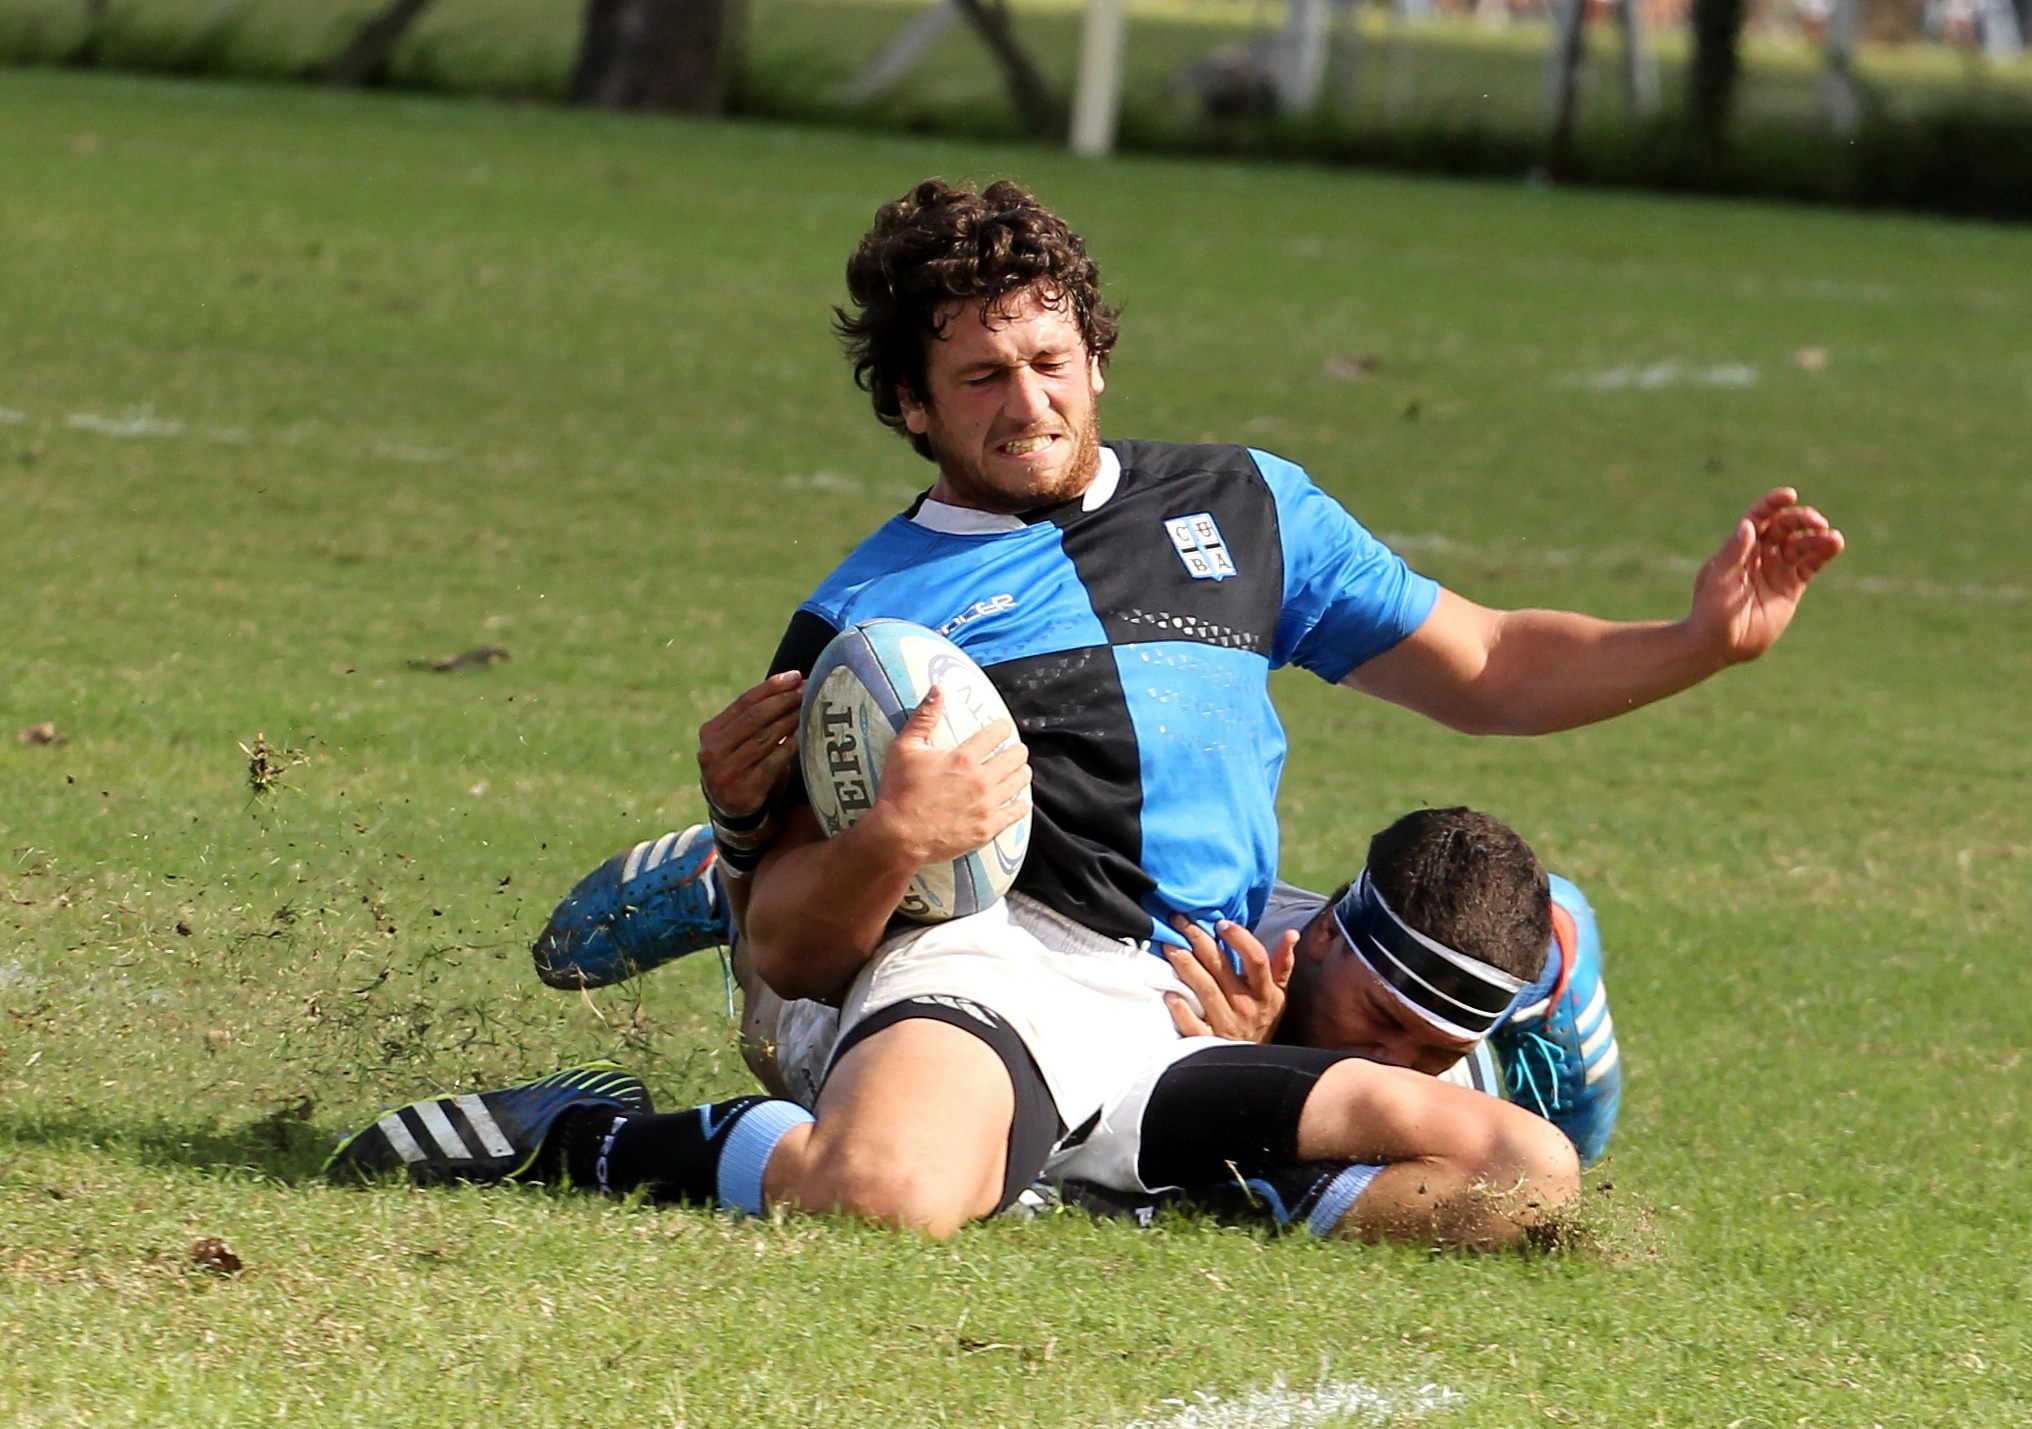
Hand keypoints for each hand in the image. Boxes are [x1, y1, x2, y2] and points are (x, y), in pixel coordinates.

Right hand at [697, 670, 803, 816]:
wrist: (733, 812)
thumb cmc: (743, 766)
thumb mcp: (737, 741)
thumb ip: (754, 718)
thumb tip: (793, 683)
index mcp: (710, 733)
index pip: (744, 702)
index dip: (771, 687)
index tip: (795, 676)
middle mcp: (713, 751)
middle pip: (754, 717)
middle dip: (784, 700)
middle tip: (807, 690)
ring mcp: (726, 771)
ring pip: (765, 737)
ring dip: (790, 719)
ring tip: (809, 708)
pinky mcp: (744, 789)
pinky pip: (773, 761)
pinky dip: (790, 746)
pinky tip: (803, 735)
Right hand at [861, 686, 1030, 865]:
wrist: (899, 836)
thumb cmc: (899, 791)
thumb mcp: (904, 748)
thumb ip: (924, 717)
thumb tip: (938, 688)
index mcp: (964, 758)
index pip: (996, 733)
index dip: (1002, 727)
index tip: (1002, 728)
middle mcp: (981, 780)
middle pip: (1014, 757)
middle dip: (1017, 750)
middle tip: (1015, 750)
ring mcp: (987, 806)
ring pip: (1018, 783)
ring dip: (1021, 773)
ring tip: (1019, 771)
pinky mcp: (988, 829)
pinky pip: (1016, 813)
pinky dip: (1021, 804)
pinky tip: (1021, 800)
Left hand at [1163, 915, 1293, 1042]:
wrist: (1257, 1066)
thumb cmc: (1263, 1020)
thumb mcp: (1278, 994)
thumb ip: (1282, 964)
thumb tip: (1292, 933)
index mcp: (1264, 991)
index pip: (1256, 958)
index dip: (1239, 938)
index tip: (1221, 923)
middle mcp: (1245, 1005)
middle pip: (1220, 968)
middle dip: (1199, 940)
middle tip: (1180, 921)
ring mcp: (1226, 1024)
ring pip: (1204, 990)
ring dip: (1185, 966)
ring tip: (1170, 946)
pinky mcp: (1209, 1042)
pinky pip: (1193, 1025)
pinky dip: (1181, 1010)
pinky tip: (1169, 993)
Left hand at [1689, 488, 1844, 664]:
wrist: (1721, 643)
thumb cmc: (1711, 609)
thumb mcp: (1718, 578)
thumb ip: (1733, 552)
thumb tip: (1749, 525)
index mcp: (1740, 546)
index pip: (1759, 517)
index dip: (1773, 503)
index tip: (1789, 495)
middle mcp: (1760, 554)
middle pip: (1785, 527)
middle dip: (1800, 520)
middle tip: (1815, 522)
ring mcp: (1777, 569)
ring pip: (1802, 545)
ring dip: (1817, 537)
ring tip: (1831, 537)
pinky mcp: (1791, 586)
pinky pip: (1811, 565)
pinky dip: (1824, 553)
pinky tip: (1835, 543)